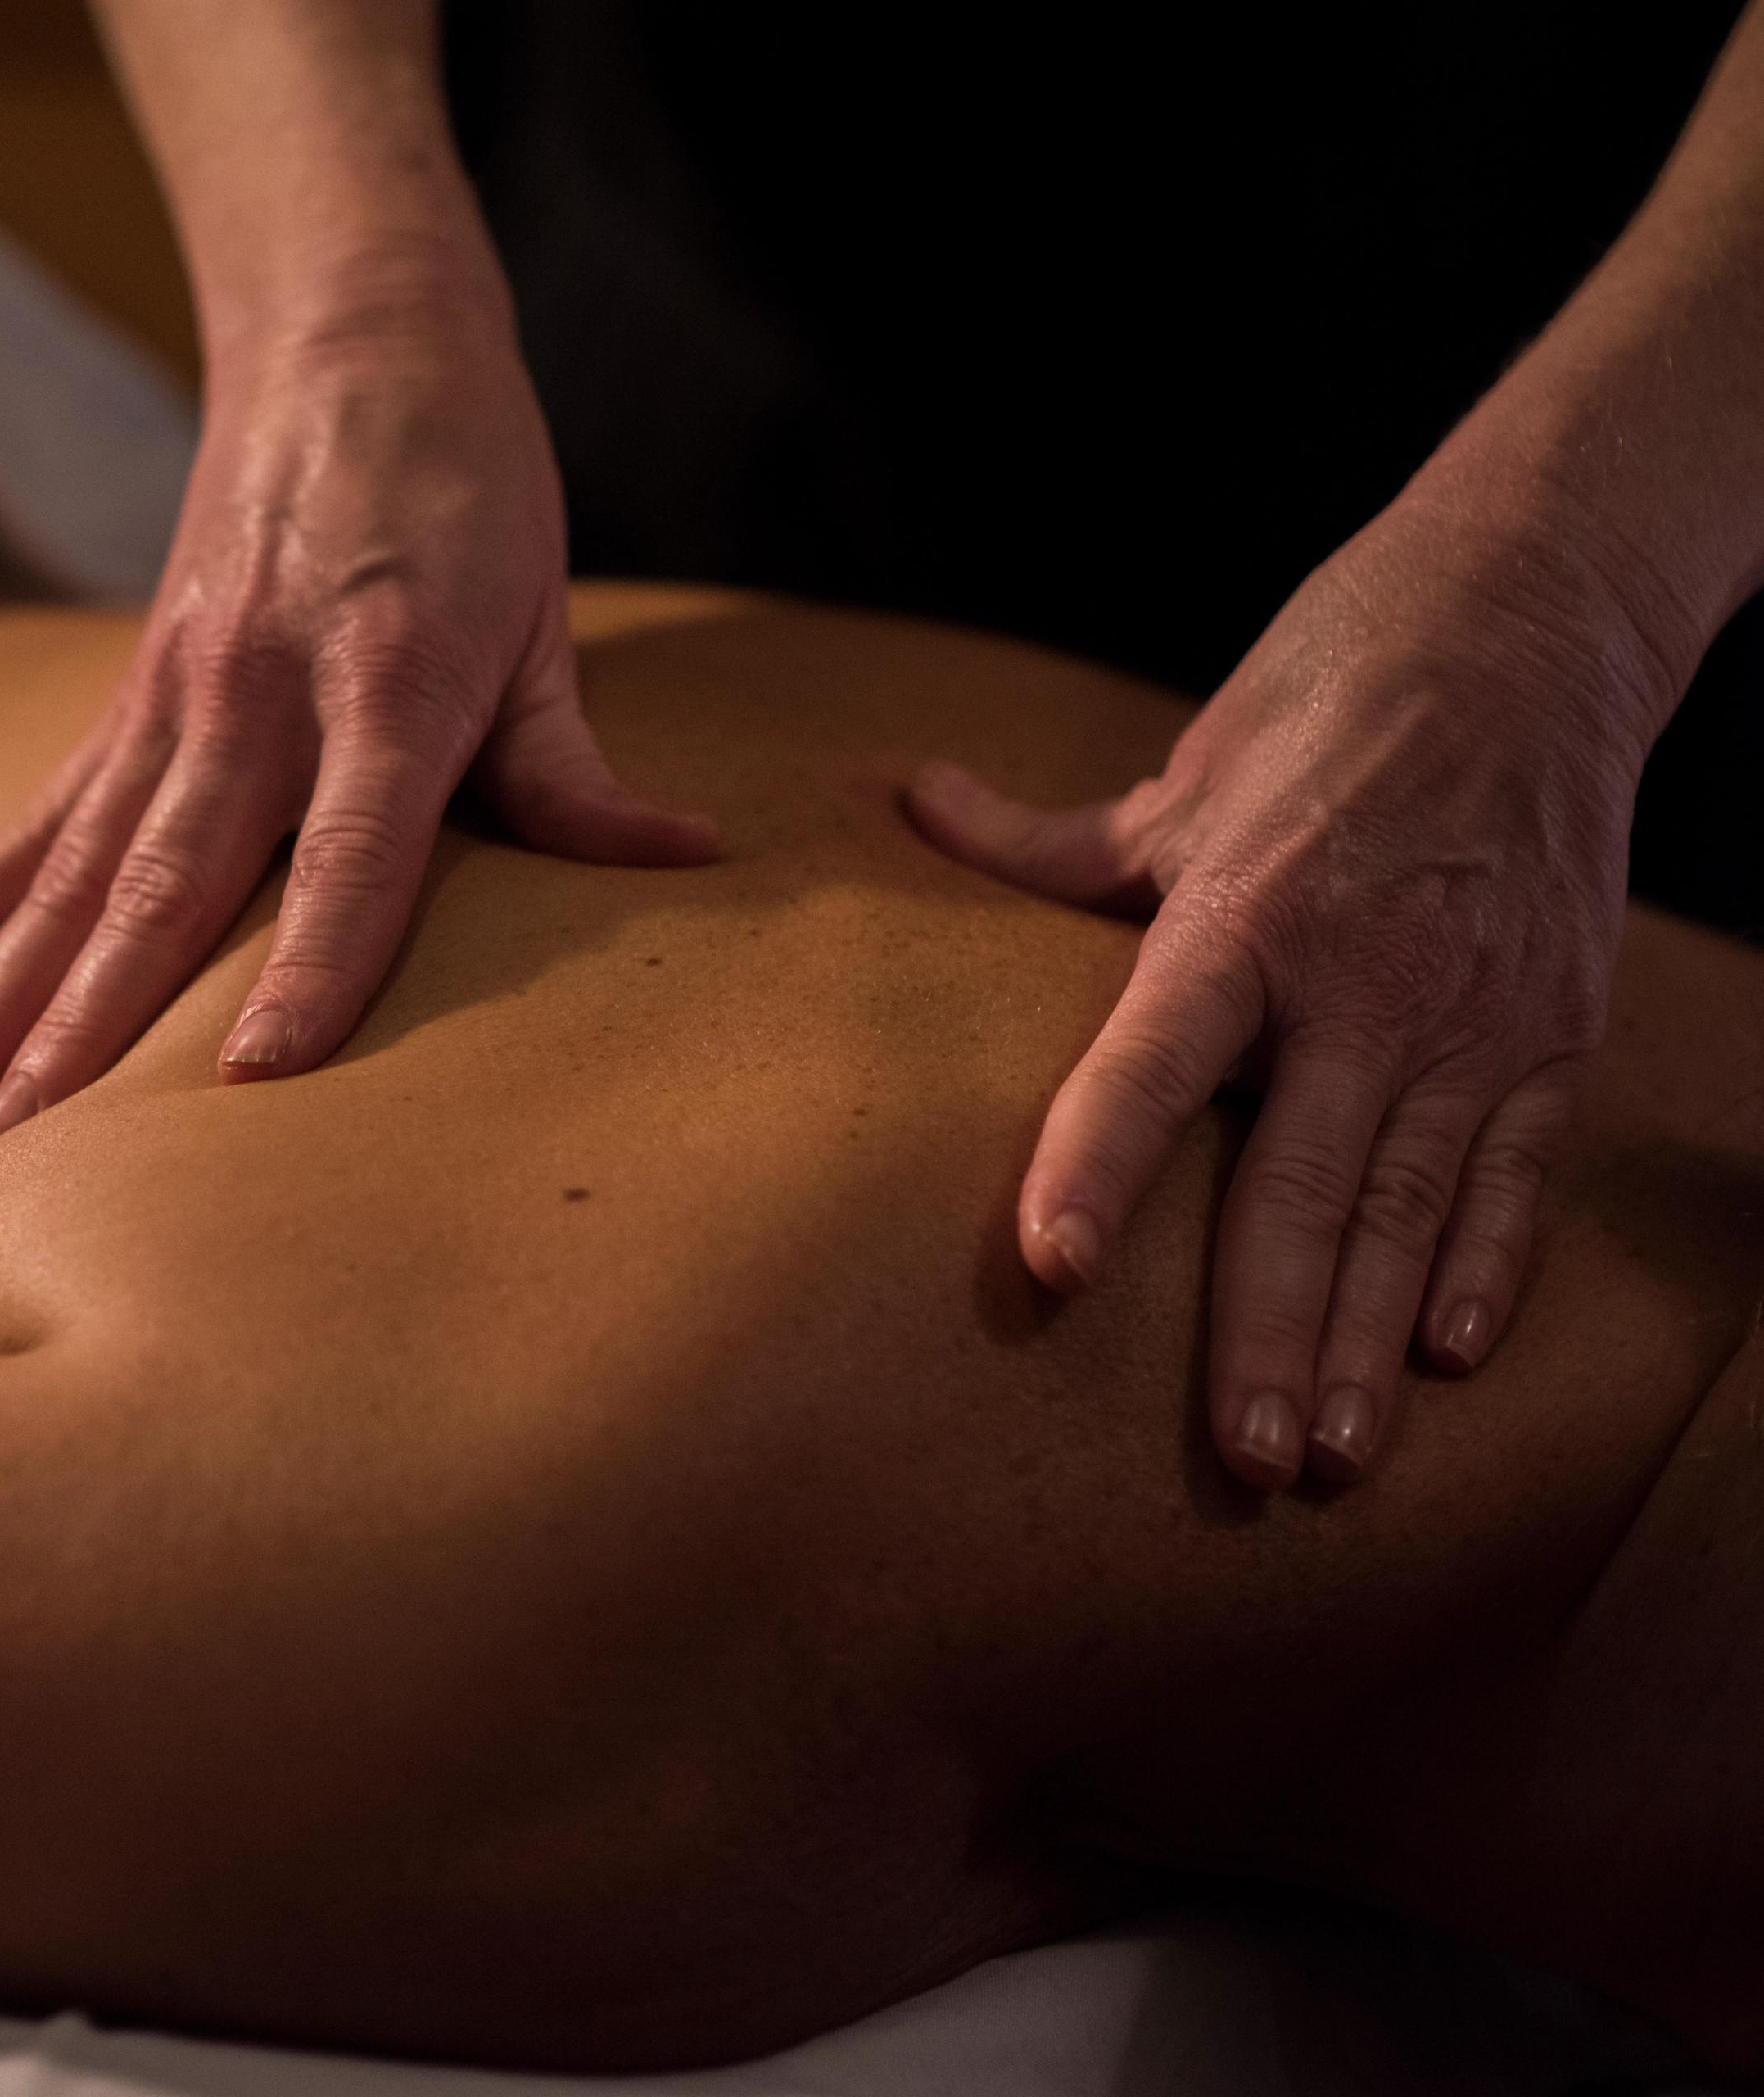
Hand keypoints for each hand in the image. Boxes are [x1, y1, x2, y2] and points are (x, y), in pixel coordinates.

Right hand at [0, 297, 719, 1144]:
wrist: (350, 332)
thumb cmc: (471, 488)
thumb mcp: (543, 624)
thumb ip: (573, 770)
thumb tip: (683, 861)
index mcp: (386, 679)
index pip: (351, 855)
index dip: (310, 968)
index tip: (252, 1079)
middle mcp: (257, 691)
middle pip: (170, 882)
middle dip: (88, 1024)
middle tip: (22, 1146)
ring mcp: (174, 693)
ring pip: (78, 870)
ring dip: (1, 996)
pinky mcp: (130, 694)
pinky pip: (40, 815)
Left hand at [904, 498, 1670, 1490]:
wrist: (1540, 618)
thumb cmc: (1334, 691)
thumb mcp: (1184, 769)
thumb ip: (1046, 839)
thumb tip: (908, 802)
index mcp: (1251, 909)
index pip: (1155, 1056)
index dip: (1098, 1159)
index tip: (1055, 1263)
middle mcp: (1370, 974)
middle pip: (1302, 1176)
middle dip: (1266, 1325)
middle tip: (1234, 1458)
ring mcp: (1476, 1009)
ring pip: (1411, 1203)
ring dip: (1366, 1336)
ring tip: (1327, 1454)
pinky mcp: (1556, 1026)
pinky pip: (1513, 1169)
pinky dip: (1484, 1264)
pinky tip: (1444, 1356)